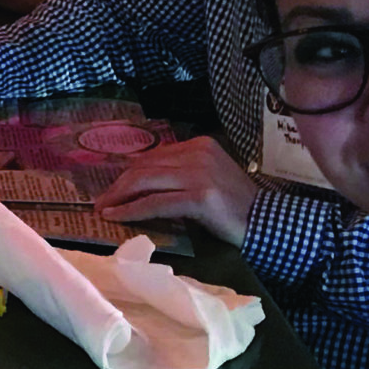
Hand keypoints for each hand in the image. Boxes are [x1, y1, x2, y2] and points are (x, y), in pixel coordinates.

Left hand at [97, 136, 258, 245]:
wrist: (268, 222)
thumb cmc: (236, 206)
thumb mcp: (206, 180)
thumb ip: (178, 175)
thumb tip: (140, 184)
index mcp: (198, 145)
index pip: (153, 156)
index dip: (128, 173)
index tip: (112, 189)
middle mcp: (198, 153)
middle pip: (145, 166)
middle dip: (118, 185)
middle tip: (101, 202)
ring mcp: (199, 173)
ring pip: (146, 181)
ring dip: (120, 196)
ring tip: (104, 209)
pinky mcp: (200, 196)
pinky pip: (156, 203)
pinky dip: (133, 210)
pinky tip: (117, 217)